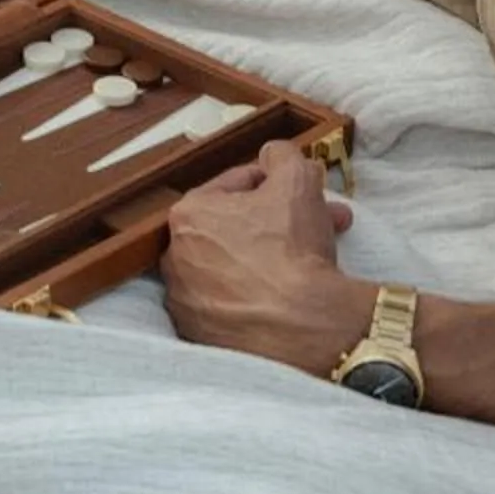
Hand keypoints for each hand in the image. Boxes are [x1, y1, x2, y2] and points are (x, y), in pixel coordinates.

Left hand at [163, 142, 369, 375]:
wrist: (301, 328)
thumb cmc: (292, 249)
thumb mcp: (297, 179)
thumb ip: (282, 155)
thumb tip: (274, 154)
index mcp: (188, 215)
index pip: (236, 186)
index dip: (276, 184)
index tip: (302, 193)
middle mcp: (176, 259)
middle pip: (237, 228)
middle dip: (281, 222)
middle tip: (318, 224)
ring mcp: (186, 303)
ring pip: (236, 267)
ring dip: (270, 258)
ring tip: (311, 260)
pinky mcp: (201, 338)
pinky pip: (234, 305)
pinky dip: (258, 297)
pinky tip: (288, 295)